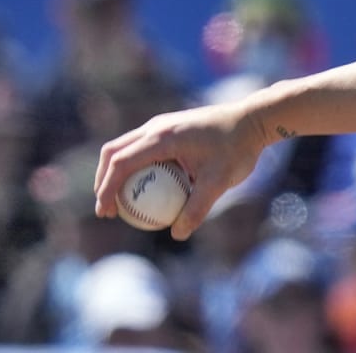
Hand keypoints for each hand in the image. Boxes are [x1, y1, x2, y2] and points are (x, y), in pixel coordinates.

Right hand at [93, 99, 270, 240]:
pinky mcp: (169, 127)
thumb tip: (178, 234)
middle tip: (107, 210)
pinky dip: (134, 166)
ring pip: (125, 147)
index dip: (106, 188)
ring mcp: (161, 124)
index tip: (105, 212)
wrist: (253, 120)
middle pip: (113, 152)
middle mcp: (156, 127)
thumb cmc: (238, 149)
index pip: (120, 162)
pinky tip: (145, 189)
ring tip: (119, 202)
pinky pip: (142, 147)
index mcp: (162, 137)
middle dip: (103, 181)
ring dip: (116, 172)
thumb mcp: (220, 182)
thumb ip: (198, 208)